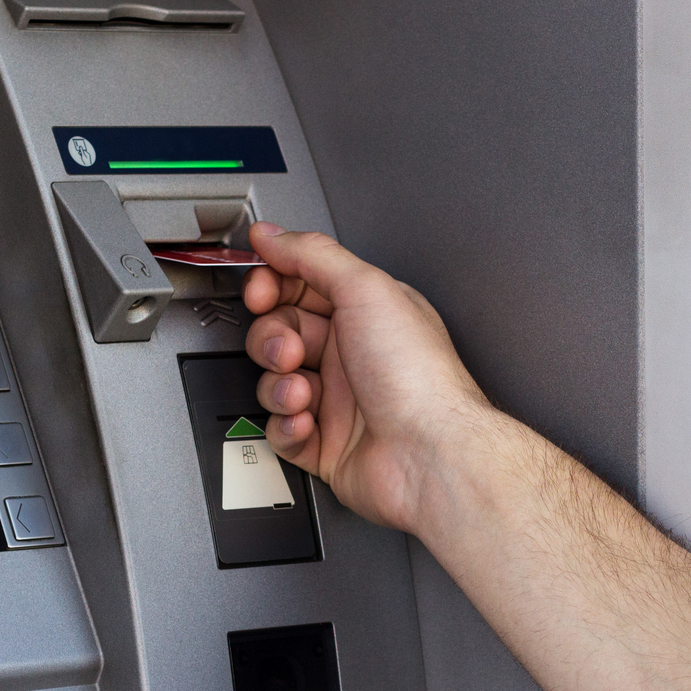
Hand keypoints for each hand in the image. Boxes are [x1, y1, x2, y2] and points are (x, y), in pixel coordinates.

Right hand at [242, 223, 493, 534]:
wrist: (430, 455)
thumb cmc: (418, 379)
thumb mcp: (366, 289)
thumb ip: (314, 256)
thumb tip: (273, 235)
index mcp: (368, 313)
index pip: (303, 286)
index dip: (273, 285)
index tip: (260, 290)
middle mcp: (354, 354)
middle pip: (281, 333)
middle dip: (273, 339)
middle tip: (290, 350)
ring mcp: (339, 402)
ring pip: (275, 383)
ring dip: (279, 386)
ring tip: (305, 393)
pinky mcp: (326, 445)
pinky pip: (281, 432)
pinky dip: (286, 427)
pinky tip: (308, 422)